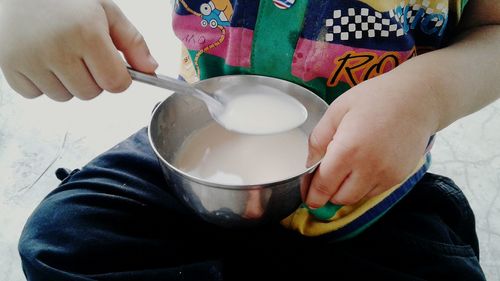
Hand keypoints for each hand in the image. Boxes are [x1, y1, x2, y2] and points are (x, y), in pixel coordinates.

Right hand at [0, 0, 157, 100]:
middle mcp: (58, 49)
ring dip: (67, 82)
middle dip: (92, 78)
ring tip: (59, 53)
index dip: (118, 77)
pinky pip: (35, 94)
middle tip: (81, 53)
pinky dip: (41, 83)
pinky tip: (40, 59)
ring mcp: (30, 60)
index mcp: (87, 33)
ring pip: (64, 97)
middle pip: (91, 93)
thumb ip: (132, 41)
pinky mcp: (9, 67)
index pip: (116, 84)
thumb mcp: (105, 10)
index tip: (111, 65)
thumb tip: (151, 69)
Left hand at [302, 72, 439, 207]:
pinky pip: (374, 192)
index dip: (311, 194)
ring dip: (345, 191)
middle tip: (323, 178)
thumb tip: (309, 164)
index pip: (323, 186)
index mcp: (348, 150)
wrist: (420, 98)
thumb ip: (318, 139)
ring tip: (345, 169)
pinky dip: (363, 187)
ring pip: (357, 198)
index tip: (307, 195)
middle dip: (327, 193)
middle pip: (339, 198)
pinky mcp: (399, 178)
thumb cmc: (376, 98)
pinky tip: (362, 166)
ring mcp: (386, 175)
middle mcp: (368, 168)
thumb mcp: (337, 110)